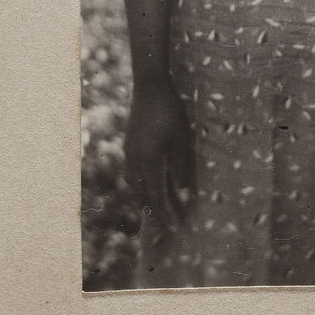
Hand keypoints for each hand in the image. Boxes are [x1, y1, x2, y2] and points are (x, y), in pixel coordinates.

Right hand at [125, 74, 194, 226]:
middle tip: (168, 224)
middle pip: (143, 194)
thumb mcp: (181, 138)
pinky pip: (133, 172)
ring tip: (158, 209)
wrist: (149, 86)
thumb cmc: (170, 110)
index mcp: (148, 161)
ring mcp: (129, 152)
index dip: (166, 212)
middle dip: (155, 210)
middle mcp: (134, 160)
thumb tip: (184, 192)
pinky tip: (149, 184)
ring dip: (147, 198)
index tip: (176, 228)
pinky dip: (141, 184)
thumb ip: (181, 166)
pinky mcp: (129, 145)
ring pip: (135, 184)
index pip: (157, 195)